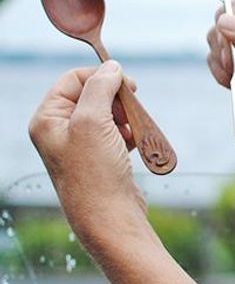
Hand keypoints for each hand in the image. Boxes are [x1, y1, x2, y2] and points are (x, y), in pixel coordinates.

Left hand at [28, 61, 148, 247]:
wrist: (110, 216)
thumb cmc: (94, 174)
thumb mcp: (92, 121)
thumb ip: (99, 87)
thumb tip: (111, 67)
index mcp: (47, 120)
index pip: (73, 80)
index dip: (101, 77)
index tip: (128, 85)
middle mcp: (60, 131)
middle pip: (93, 94)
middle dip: (117, 98)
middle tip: (133, 106)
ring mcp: (81, 145)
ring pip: (110, 112)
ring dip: (127, 116)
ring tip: (136, 128)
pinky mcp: (101, 157)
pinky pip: (118, 132)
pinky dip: (132, 132)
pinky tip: (137, 141)